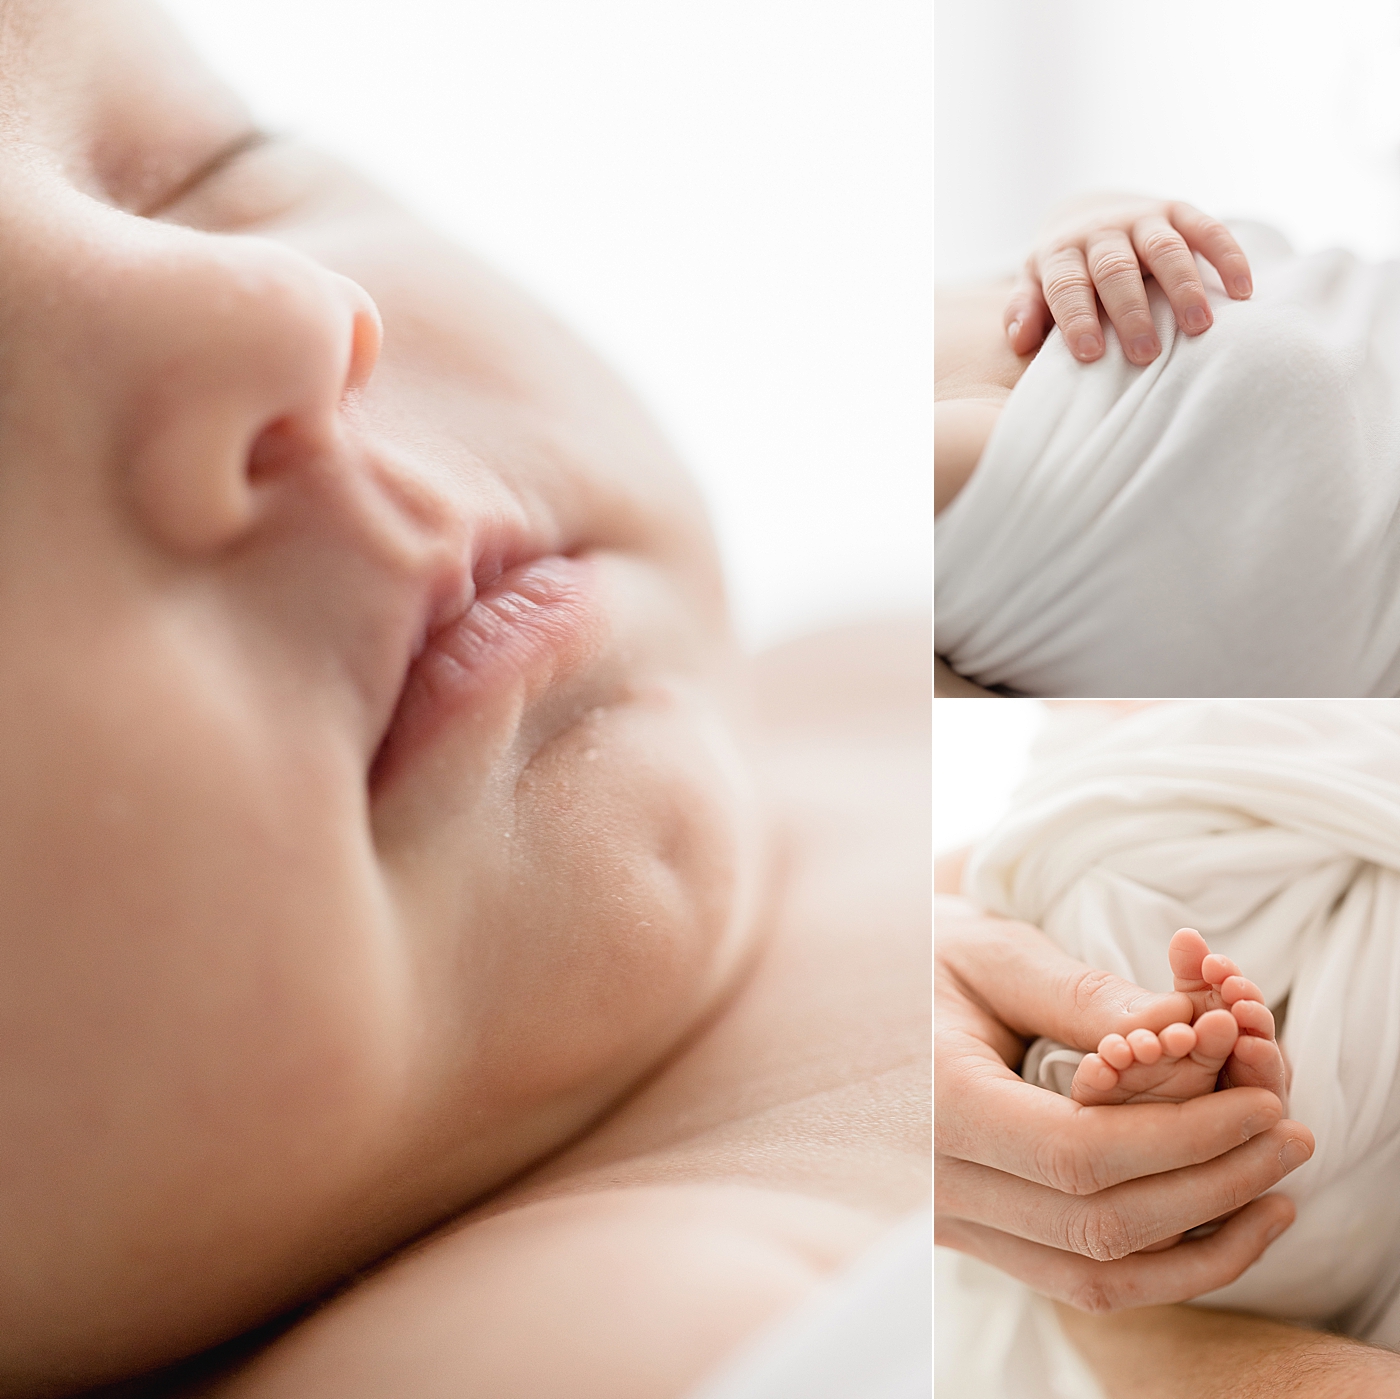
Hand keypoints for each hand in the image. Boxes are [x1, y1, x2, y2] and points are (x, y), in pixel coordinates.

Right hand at [935, 897, 1313, 1312]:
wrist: (839, 999)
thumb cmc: (916, 960)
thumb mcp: (991, 955)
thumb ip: (1083, 998)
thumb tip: (1189, 1035)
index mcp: (931, 1103)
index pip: (1079, 1154)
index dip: (1186, 1137)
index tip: (1261, 1102)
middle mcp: (930, 1182)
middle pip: (1098, 1223)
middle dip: (1212, 1184)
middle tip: (1289, 1135)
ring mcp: (945, 1222)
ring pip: (1092, 1275)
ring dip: (1200, 1246)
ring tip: (1274, 1194)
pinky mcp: (970, 1235)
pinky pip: (1072, 1278)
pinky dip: (1156, 1266)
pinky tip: (1216, 1226)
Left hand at [1003, 193, 1253, 366]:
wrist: (1087, 214)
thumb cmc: (1062, 271)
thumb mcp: (1035, 285)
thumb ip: (1026, 309)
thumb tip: (1019, 339)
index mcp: (1060, 253)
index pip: (1066, 286)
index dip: (1077, 319)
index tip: (1090, 355)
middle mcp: (1101, 231)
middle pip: (1115, 269)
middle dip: (1130, 311)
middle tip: (1145, 353)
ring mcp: (1142, 218)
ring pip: (1165, 248)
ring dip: (1183, 286)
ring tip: (1199, 326)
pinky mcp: (1178, 210)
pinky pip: (1207, 230)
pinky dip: (1227, 256)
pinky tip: (1243, 290)